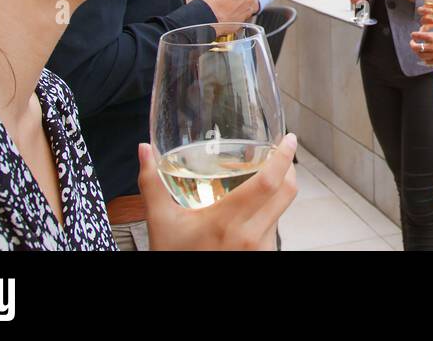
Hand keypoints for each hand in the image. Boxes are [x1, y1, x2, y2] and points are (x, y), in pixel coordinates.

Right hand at [139, 132, 299, 249]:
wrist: (181, 294)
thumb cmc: (173, 256)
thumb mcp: (161, 221)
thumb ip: (152, 183)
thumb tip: (143, 149)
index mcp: (226, 221)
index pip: (268, 183)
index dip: (283, 158)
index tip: (289, 139)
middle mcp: (249, 235)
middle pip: (286, 193)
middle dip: (288, 169)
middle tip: (280, 153)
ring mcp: (260, 249)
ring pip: (280, 211)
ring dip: (276, 193)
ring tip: (261, 180)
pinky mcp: (263, 258)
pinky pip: (274, 229)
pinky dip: (269, 214)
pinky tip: (252, 210)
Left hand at [409, 30, 432, 64]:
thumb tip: (426, 37)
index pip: (417, 36)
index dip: (413, 35)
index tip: (414, 35)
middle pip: (415, 47)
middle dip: (412, 44)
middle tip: (413, 43)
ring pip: (420, 55)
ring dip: (418, 52)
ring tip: (420, 50)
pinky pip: (428, 62)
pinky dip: (426, 59)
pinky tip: (427, 56)